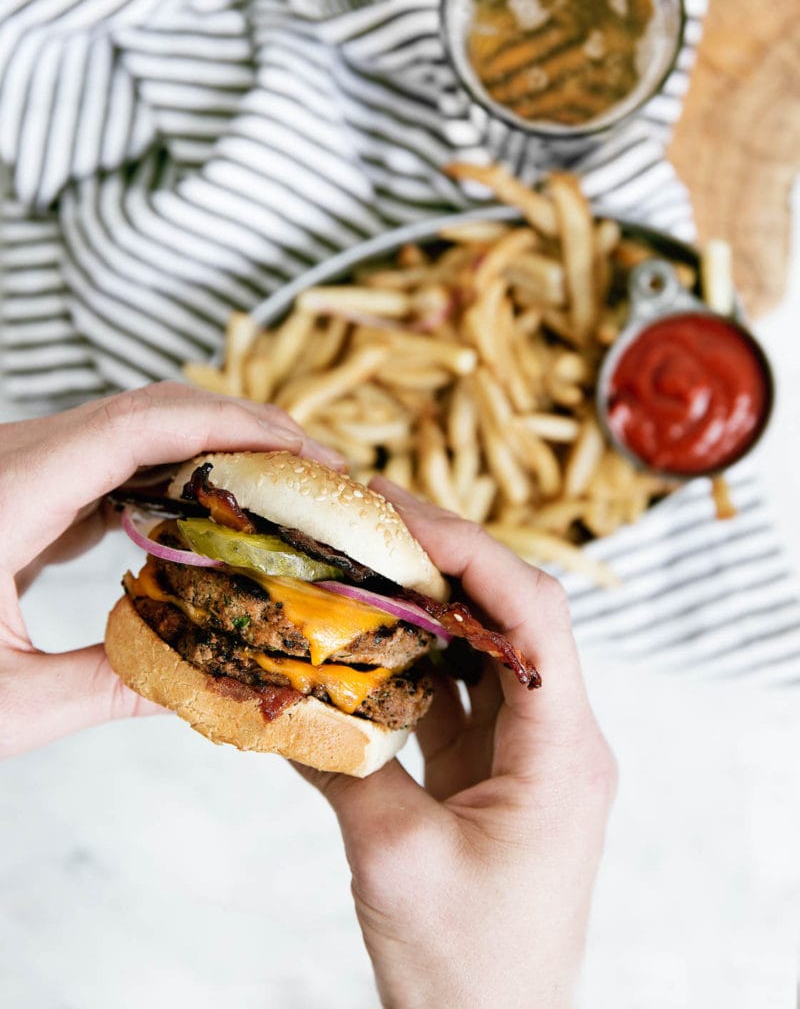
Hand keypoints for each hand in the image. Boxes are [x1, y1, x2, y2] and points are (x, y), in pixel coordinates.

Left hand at [0, 381, 343, 758]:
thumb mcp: (0, 706)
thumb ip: (113, 689)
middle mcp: (12, 462)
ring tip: (282, 491)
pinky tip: (210, 515)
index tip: (306, 450)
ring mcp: (14, 467)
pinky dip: (171, 474)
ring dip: (211, 449)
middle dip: (241, 429)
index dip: (233, 425)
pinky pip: (107, 460)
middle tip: (317, 474)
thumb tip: (216, 687)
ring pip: (131, 428)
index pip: (140, 424)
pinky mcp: (17, 487)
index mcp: (5, 497)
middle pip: (147, 410)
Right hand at [300, 481, 615, 1008]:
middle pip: (512, 614)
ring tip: (361, 557)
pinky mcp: (494, 771)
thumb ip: (342, 765)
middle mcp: (560, 738)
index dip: (472, 552)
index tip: (400, 518)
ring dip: (426, 601)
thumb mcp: (396, 859)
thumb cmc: (467, 967)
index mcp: (564, 751)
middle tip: (369, 517)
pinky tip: (363, 634)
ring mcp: (528, 753)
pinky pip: (458, 690)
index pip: (535, 615)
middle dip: (443, 558)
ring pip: (484, 646)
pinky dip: (413, 656)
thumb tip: (281, 694)